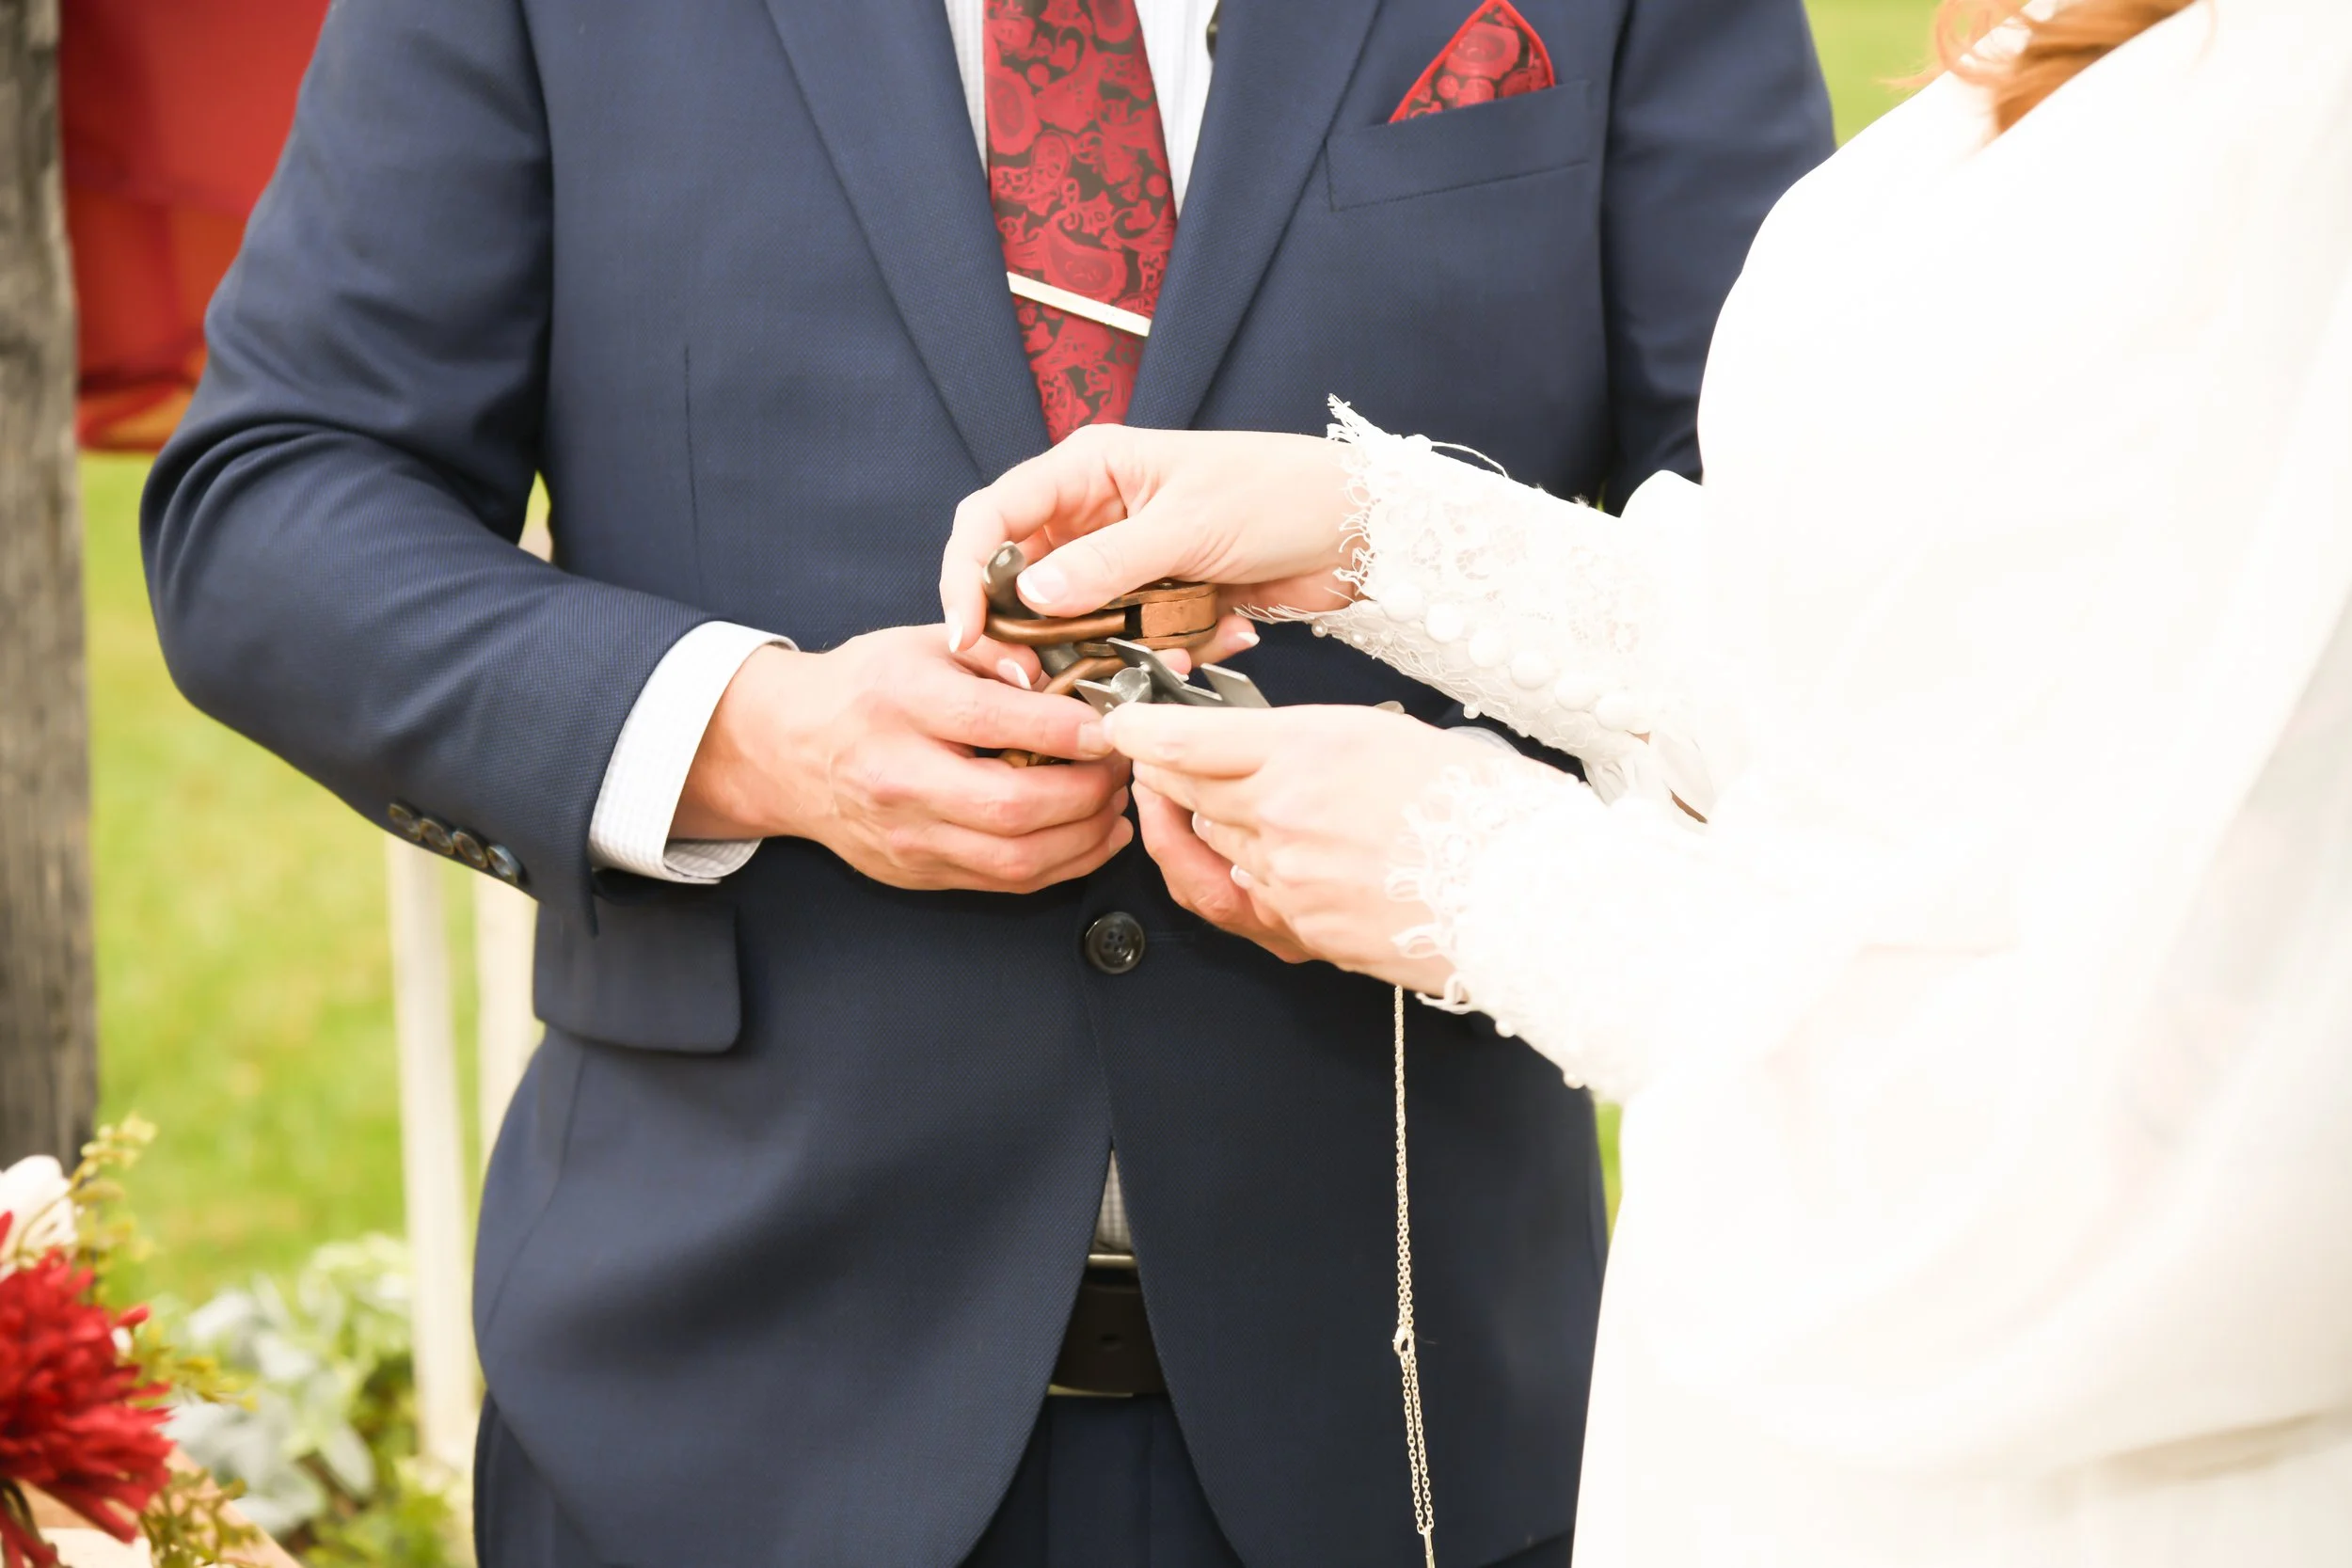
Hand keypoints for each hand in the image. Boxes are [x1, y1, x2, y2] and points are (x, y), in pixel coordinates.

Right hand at [673, 628, 1133, 892]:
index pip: (991, 721)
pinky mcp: (918, 873)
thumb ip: (995, 650)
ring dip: (1086, 835)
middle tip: (1121, 765)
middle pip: (1012, 805)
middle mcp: (897, 777)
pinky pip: (1006, 882)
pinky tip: (1093, 834)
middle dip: (1087, 790)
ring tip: (1115, 801)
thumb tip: (1063, 676)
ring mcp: (907, 836)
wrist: (788, 749)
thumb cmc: (865, 688)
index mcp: (898, 703)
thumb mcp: (923, 642)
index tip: (1111, 722)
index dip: (1064, 727)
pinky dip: (1064, 864)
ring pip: (1017, 858)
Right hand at [940, 424, 1358, 660]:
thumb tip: (1028, 596)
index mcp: (1088, 469)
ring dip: (1093, 651)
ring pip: (1070, 619)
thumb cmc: (1279, 496)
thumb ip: (1107, 563)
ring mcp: (1126, 561)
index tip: (967, 634)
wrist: (1362, 531)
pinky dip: (1147, 655)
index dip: (967, 574)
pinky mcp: (1158, 600)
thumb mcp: (1189, 525)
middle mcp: (1095, 513)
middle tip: (1032, 681)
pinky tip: (1194, 653)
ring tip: (1131, 671)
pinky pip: (1124, 638)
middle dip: (1023, 631)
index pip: (993, 516)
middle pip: (1019, 577)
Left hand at [1104, 702, 1509, 992]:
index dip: (1143, 731)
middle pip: (1188, 792)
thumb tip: (1265, 746)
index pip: (1186, 739)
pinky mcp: (1302, 929)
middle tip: (1162, 758)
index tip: (1124, 724)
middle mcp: (1284, 814)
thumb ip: (1311, 739)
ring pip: (1211, 844)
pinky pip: (1239, 898)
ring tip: (1219, 803)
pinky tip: (1247, 859)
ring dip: (1205, 823)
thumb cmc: (1487, 809)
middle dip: (1170, 774)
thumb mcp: (1392, 733)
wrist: (1530, 896)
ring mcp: (1287, 878)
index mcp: (1308, 749)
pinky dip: (1234, 875)